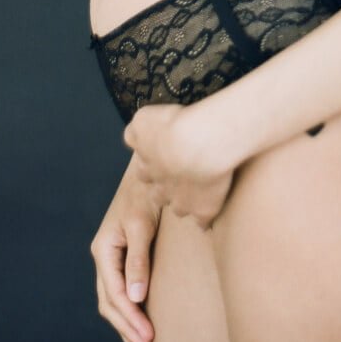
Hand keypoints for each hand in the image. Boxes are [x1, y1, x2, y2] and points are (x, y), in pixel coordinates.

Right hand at [91, 155, 159, 341]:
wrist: (150, 170)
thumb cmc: (144, 193)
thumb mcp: (140, 225)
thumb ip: (137, 260)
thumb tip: (136, 296)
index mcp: (103, 250)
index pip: (115, 294)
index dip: (130, 319)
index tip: (147, 337)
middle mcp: (104, 256)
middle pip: (110, 303)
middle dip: (127, 328)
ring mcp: (112, 257)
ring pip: (114, 301)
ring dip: (126, 325)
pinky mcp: (124, 256)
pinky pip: (122, 291)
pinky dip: (129, 311)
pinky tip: (138, 323)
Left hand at [123, 102, 235, 230]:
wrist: (199, 143)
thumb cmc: (172, 125)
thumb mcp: (144, 119)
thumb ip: (136, 129)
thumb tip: (133, 134)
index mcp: (147, 165)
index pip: (144, 172)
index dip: (153, 168)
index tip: (162, 161)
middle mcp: (161, 186)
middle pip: (158, 194)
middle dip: (164, 190)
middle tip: (177, 180)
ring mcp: (182, 201)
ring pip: (178, 208)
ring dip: (184, 204)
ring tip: (194, 198)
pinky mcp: (203, 209)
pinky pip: (203, 222)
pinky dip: (205, 221)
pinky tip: (207, 221)